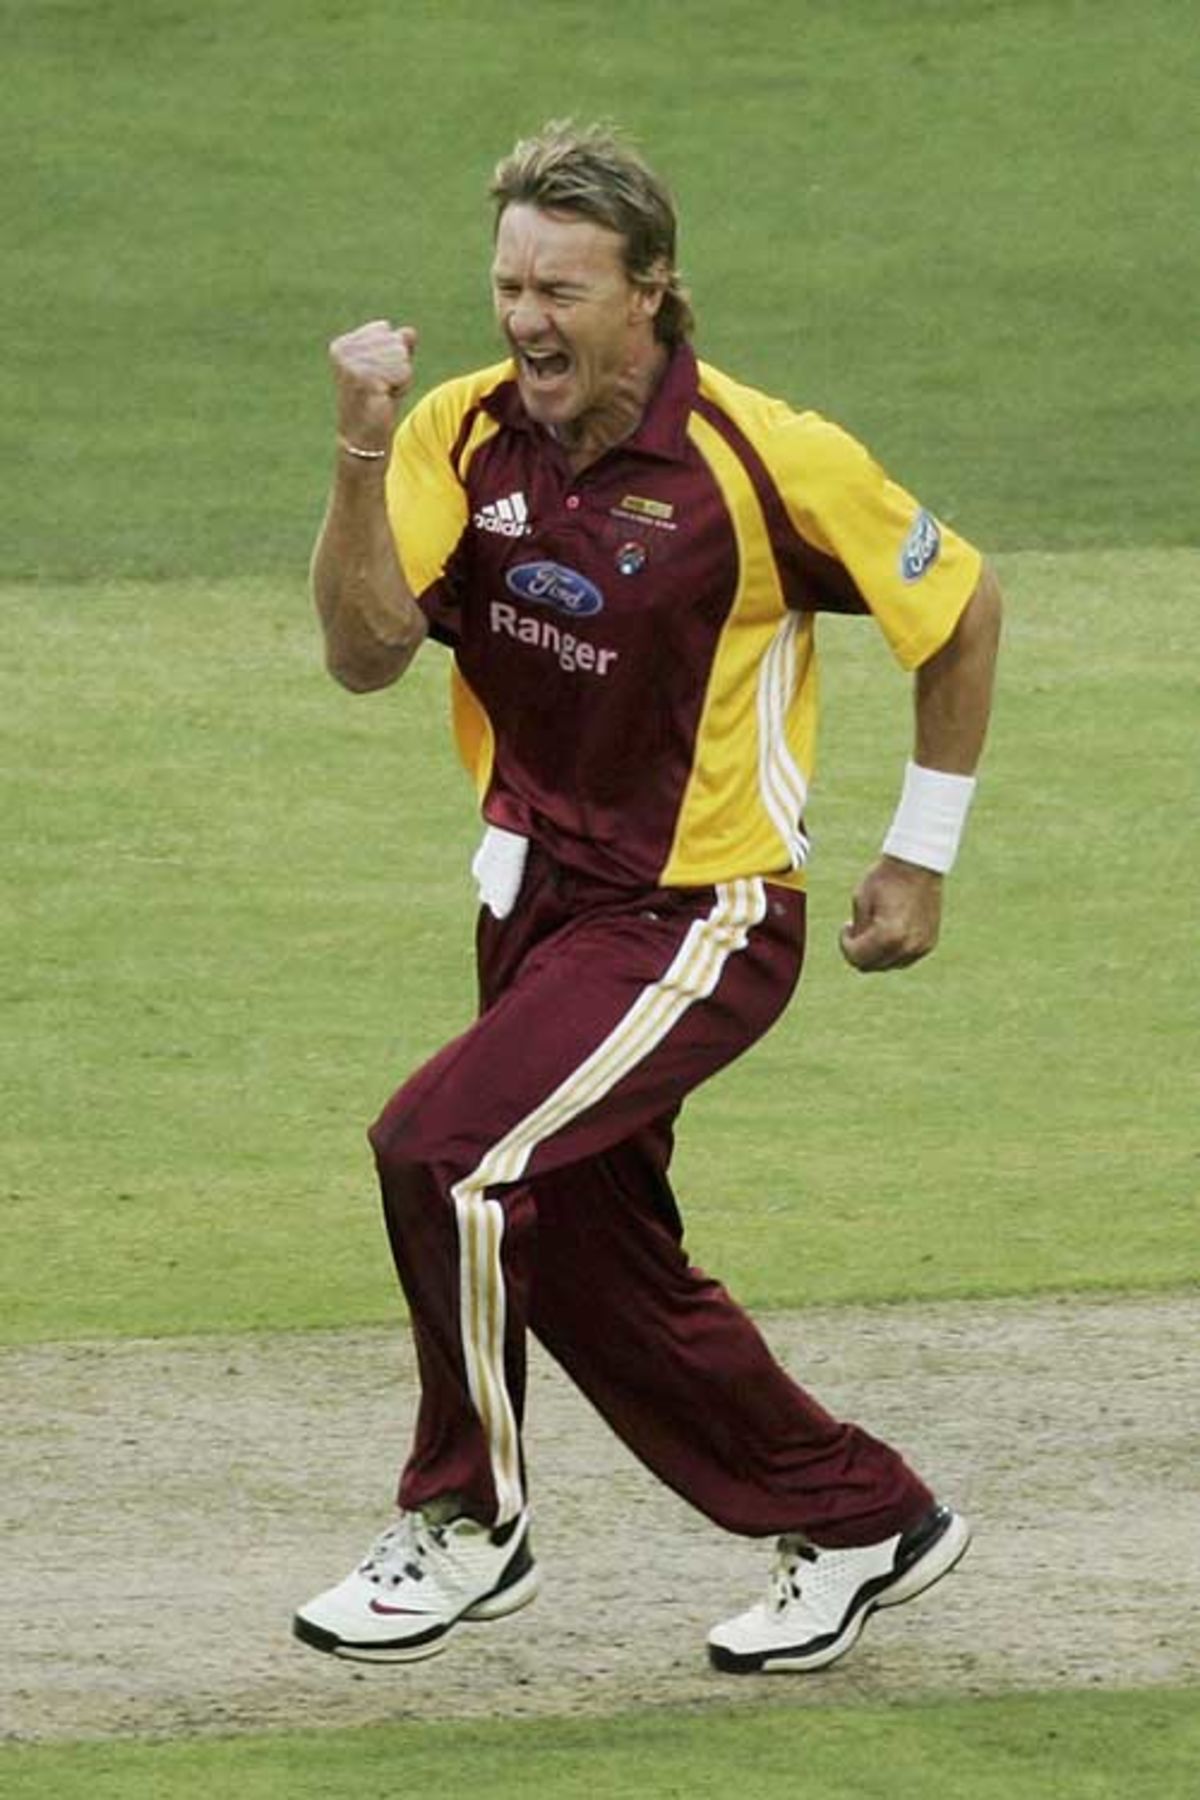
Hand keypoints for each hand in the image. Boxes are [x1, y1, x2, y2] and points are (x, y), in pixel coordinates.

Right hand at [329, 320, 418, 454]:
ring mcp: (353, 364)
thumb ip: (399, 346)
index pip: (385, 329)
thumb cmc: (377, 402)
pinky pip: (403, 371)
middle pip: (395, 341)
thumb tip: (411, 331)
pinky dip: (402, 386)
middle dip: (398, 365)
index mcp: (343, 344)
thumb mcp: (390, 368)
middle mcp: (344, 351)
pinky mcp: (366, 378)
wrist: (363, 436)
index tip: (376, 376)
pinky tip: (385, 398)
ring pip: (401, 355)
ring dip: (400, 377)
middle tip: (381, 387)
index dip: (391, 353)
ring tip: (383, 393)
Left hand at [839, 856, 942, 972]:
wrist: (918, 864)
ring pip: (888, 964)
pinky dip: (893, 950)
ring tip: (875, 926)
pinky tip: (890, 928)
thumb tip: (856, 953)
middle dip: (859, 951)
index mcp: (889, 935)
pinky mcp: (929, 943)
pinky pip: (904, 958)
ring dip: (876, 952)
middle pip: (872, 966)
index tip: (846, 925)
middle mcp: (908, 946)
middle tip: (857, 928)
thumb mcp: (861, 902)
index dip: (845, 943)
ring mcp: (921, 947)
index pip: (857, 957)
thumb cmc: (886, 878)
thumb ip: (858, 932)